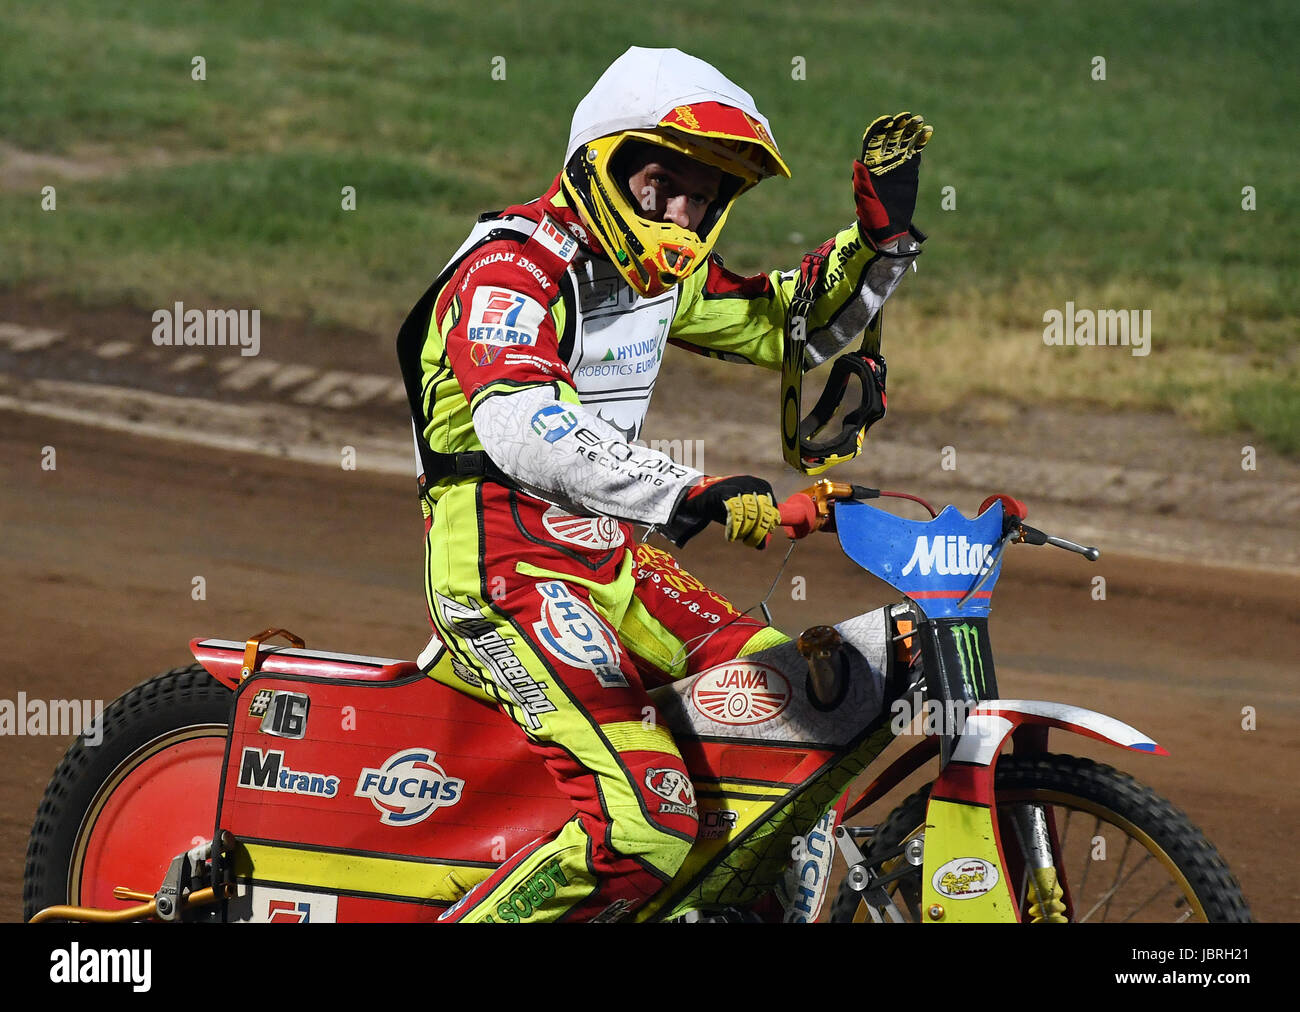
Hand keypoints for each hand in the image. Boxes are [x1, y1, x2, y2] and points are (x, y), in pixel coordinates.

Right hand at [664, 475, 780, 547]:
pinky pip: (734, 513)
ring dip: (745, 531)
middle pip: (763, 513)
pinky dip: (734, 528)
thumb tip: (763, 546)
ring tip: (738, 538)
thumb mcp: (744, 515)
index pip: (773, 510)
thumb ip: (755, 527)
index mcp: (762, 486)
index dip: (768, 527)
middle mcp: (753, 484)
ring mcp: (738, 486)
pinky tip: (730, 537)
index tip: (758, 538)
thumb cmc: (726, 505)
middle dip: (758, 532)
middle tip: (749, 543)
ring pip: (750, 514)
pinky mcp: (724, 492)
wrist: (700, 495)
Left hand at [853, 111, 932, 248]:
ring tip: (919, 119)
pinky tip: (927, 131)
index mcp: (869, 166)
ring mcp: (897, 164)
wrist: (887, 228)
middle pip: (890, 138)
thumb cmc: (871, 215)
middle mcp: (883, 161)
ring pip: (903, 142)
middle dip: (897, 126)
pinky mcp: (909, 170)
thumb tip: (857, 162)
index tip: (888, 120)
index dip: (879, 129)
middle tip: (907, 116)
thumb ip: (862, 180)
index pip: (873, 142)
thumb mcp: (865, 198)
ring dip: (910, 129)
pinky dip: (920, 141)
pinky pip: (915, 152)